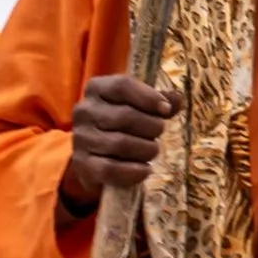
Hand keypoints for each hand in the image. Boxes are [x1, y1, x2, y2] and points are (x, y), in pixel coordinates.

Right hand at [62, 74, 176, 210]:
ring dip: (145, 149)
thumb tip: (176, 99)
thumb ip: (160, 101)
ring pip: (120, 143)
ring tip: (152, 150)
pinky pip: (110, 169)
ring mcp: (81, 138)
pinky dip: (133, 171)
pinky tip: (146, 169)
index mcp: (97, 89)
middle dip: (151, 127)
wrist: (97, 155)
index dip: (148, 97)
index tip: (166, 110)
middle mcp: (84, 111)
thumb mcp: (140, 106)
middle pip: (124, 116)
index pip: (122, 86)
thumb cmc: (123, 124)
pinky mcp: (83, 164)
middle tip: (159, 133)